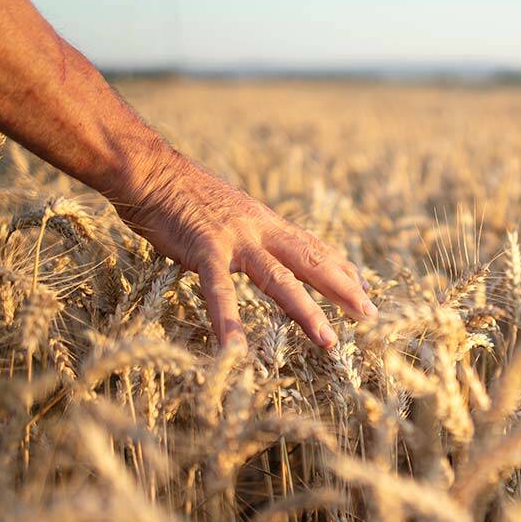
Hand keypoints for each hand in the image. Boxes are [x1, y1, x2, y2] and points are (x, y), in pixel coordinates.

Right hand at [115, 153, 374, 351]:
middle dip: (343, 289)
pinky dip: (228, 321)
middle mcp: (260, 229)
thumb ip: (250, 232)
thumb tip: (264, 247)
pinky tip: (236, 351)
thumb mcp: (230, 211)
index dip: (340, 268)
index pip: (313, 247)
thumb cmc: (182, 193)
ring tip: (327, 341)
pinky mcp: (204, 250)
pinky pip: (219, 291)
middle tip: (370, 315)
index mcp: (266, 222)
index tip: (364, 287)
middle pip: (311, 261)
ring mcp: (235, 240)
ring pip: (279, 279)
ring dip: (305, 311)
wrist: (150, 170)